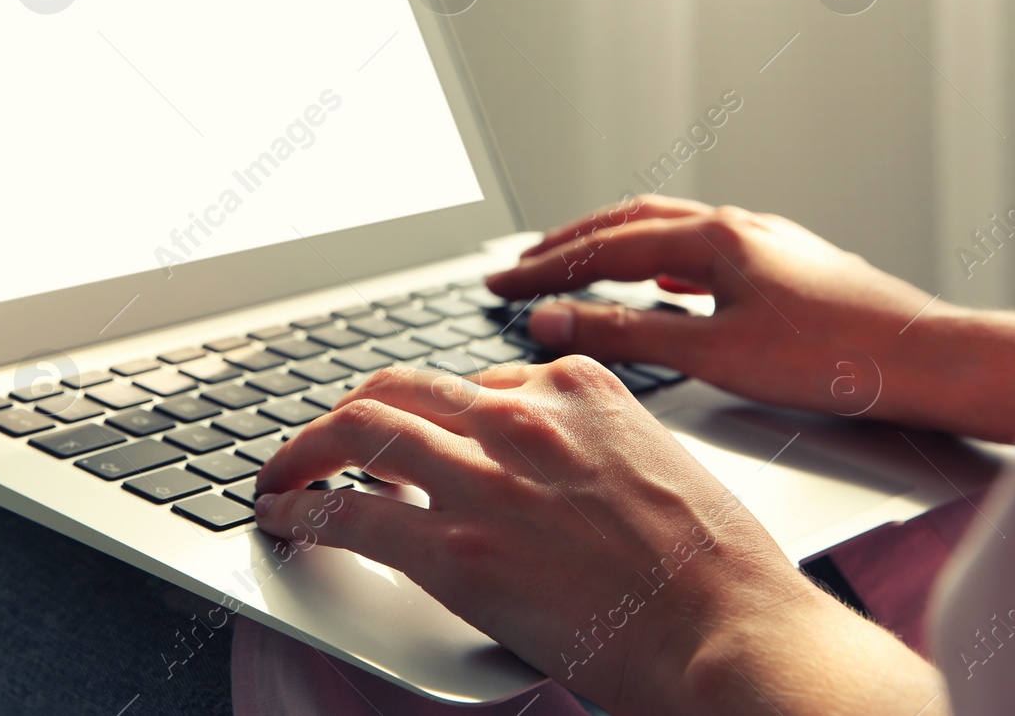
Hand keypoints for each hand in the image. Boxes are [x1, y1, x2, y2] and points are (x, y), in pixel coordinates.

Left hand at [254, 361, 947, 715]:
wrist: (732, 632)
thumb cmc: (716, 567)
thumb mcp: (660, 465)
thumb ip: (589, 448)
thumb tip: (543, 470)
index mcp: (578, 389)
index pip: (474, 383)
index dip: (437, 418)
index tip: (415, 440)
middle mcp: (521, 417)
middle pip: (400, 388)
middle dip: (350, 412)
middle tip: (325, 440)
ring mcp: (484, 478)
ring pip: (359, 431)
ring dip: (306, 451)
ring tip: (282, 473)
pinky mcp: (457, 547)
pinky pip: (352, 513)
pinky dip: (305, 509)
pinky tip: (286, 517)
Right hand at [485, 195, 1014, 442]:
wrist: (926, 359)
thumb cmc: (836, 359)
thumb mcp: (715, 353)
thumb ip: (627, 333)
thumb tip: (556, 322)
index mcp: (712, 237)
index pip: (604, 246)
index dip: (545, 268)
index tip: (500, 283)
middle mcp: (735, 225)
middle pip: (627, 221)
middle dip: (566, 244)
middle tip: (518, 267)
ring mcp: (761, 239)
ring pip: (664, 229)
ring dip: (609, 244)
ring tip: (571, 264)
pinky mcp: (781, 261)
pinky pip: (698, 246)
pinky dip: (657, 258)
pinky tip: (658, 281)